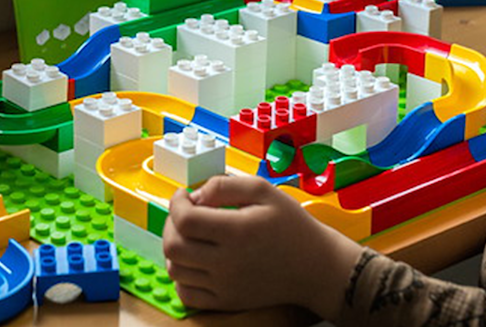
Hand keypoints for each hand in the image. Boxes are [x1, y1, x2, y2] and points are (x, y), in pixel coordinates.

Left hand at [163, 175, 361, 316]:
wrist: (314, 267)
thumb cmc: (291, 226)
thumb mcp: (264, 190)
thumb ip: (226, 185)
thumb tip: (197, 194)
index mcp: (237, 231)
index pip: (185, 220)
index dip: (176, 202)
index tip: (183, 194)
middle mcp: (228, 263)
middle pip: (174, 246)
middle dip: (171, 222)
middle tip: (184, 212)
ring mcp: (225, 286)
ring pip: (175, 270)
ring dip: (174, 247)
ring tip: (190, 234)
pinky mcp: (226, 301)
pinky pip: (186, 294)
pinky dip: (181, 275)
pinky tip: (194, 259)